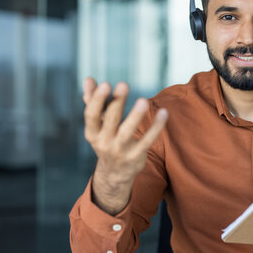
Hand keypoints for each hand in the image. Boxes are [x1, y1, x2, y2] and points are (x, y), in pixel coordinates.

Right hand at [82, 78, 167, 214]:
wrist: (114, 173)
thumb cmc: (106, 139)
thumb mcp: (97, 124)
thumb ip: (93, 101)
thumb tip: (88, 79)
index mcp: (92, 132)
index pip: (91, 115)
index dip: (96, 100)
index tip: (105, 84)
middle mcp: (103, 142)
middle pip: (110, 120)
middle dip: (116, 102)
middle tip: (124, 84)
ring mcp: (120, 151)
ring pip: (127, 132)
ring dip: (135, 116)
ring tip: (143, 100)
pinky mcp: (136, 156)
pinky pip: (147, 141)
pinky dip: (155, 128)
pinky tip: (164, 113)